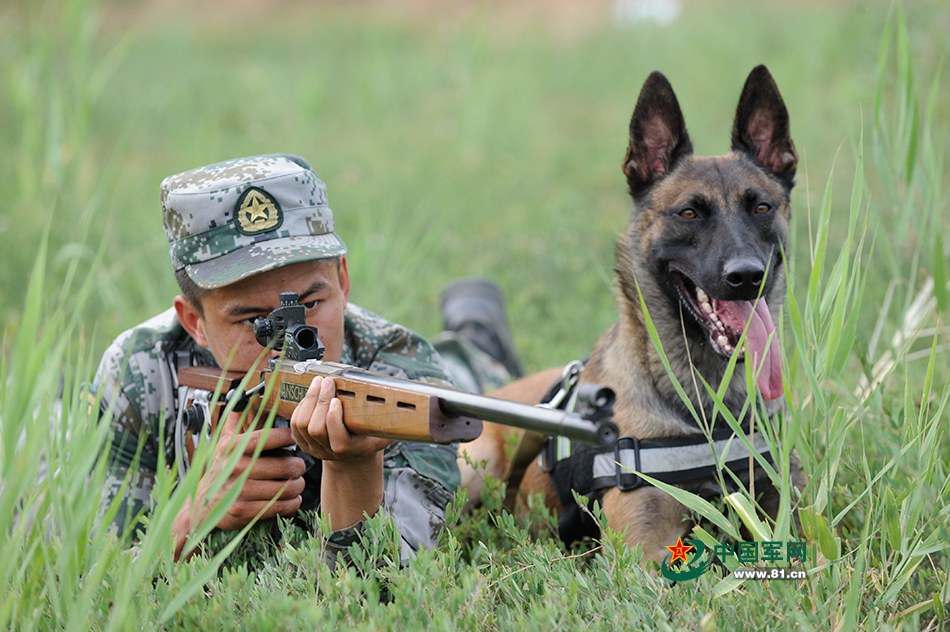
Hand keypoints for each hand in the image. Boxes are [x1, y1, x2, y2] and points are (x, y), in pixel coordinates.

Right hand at [173, 408, 305, 558]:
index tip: (295, 438)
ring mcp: (239, 491)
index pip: (268, 437)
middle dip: (299, 467)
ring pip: (286, 487)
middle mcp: (235, 468)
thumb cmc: (220, 470)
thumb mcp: (223, 443)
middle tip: (300, 467)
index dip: (287, 437)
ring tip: (297, 482)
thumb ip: (236, 421)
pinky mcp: (244, 511)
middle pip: (286, 466)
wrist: (201, 505)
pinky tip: (292, 498)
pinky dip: (292, 503)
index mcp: (232, 448)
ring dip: (298, 486)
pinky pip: (280, 506)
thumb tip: (243, 395)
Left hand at [290, 376, 389, 460]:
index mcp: (349, 450)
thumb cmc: (368, 438)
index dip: (334, 418)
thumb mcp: (381, 432)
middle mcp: (328, 452)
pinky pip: (294, 423)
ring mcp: (313, 448)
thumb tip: (400, 402)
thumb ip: (387, 422)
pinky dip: (300, 405)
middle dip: (319, 401)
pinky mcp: (302, 442)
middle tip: (326, 382)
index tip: (337, 399)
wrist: (353, 454)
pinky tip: (310, 393)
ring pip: (301, 424)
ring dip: (309, 400)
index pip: (337, 439)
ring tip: (318, 383)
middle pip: (315, 428)